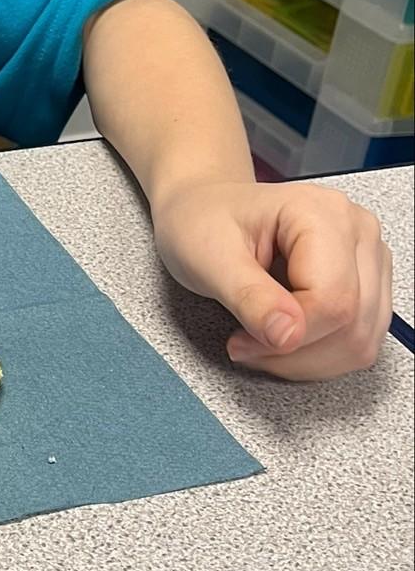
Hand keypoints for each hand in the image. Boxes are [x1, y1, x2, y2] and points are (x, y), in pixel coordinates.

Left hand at [152, 178, 392, 379]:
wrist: (202, 210)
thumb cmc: (203, 222)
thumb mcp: (210, 258)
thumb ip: (250, 298)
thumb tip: (288, 335)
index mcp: (322, 213)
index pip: (333, 300)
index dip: (289, 337)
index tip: (242, 342)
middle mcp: (357, 231)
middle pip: (353, 324)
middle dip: (294, 353)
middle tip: (246, 345)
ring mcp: (368, 259)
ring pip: (361, 341)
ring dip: (306, 360)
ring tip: (259, 340)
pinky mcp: (366, 284)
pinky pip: (358, 341)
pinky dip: (317, 355)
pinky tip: (281, 338)